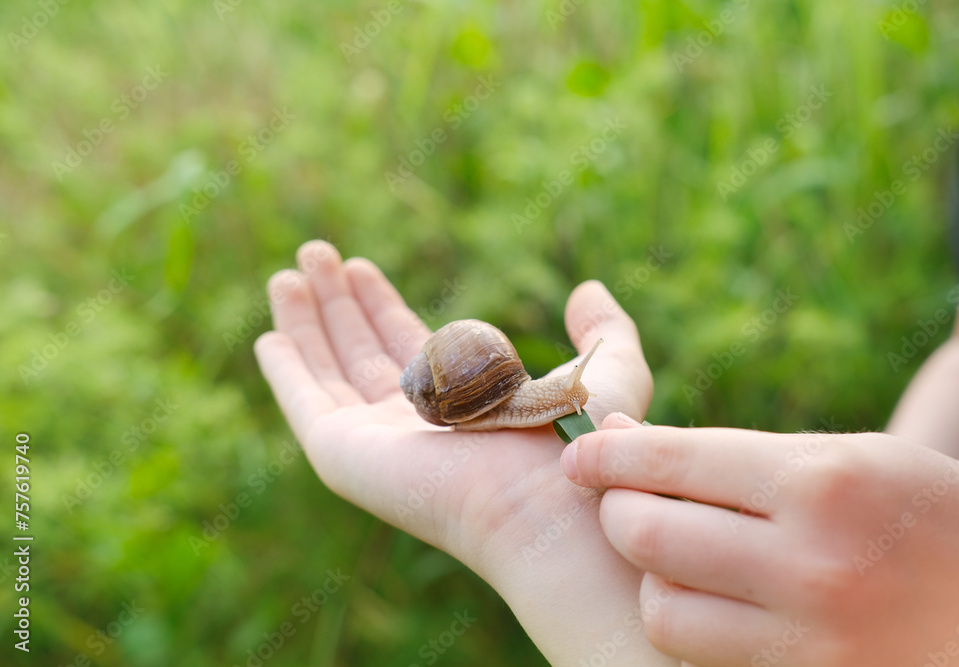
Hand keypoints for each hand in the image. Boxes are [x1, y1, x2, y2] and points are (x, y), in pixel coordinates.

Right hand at [255, 240, 674, 664]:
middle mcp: (414, 422)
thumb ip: (604, 329)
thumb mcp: (611, 367)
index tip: (360, 266)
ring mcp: (375, 439)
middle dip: (338, 301)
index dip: (381, 304)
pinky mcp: (343, 452)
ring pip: (329, 367)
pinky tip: (270, 335)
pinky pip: (304, 401)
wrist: (551, 503)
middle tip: (316, 253)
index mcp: (463, 402)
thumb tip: (587, 289)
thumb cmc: (587, 443)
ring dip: (307, 319)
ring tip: (290, 271)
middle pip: (362, 349)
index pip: (407, 345)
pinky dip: (285, 369)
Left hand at [562, 416, 958, 665]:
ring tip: (671, 552)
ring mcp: (811, 636)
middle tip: (616, 498)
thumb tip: (627, 439)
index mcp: (823, 480)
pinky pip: (704, 653)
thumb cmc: (937, 518)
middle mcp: (810, 561)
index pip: (673, 458)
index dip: (608, 452)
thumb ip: (741, 454)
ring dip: (647, 575)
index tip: (577, 453)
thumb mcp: (857, 458)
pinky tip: (707, 597)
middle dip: (614, 508)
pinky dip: (687, 621)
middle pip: (647, 533)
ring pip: (661, 606)